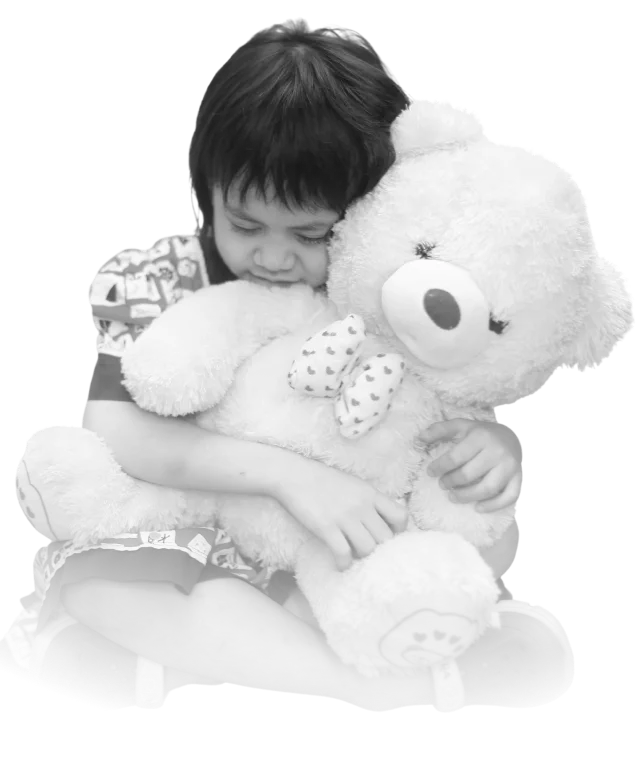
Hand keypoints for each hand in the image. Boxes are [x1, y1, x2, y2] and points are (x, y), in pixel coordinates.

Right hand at [274, 458, 407, 570]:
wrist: (293, 475)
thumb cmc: (322, 480)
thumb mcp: (353, 485)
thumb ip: (368, 500)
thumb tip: (381, 520)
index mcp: (370, 494)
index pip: (400, 516)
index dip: (397, 531)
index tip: (386, 535)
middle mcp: (362, 506)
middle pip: (385, 538)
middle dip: (379, 548)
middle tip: (369, 551)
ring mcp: (345, 517)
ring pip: (367, 548)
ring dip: (362, 557)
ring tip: (354, 557)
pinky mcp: (326, 528)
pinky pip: (343, 553)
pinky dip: (344, 563)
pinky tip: (340, 564)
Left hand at [422, 419, 523, 512]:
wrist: (515, 435)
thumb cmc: (483, 433)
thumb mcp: (463, 426)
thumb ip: (441, 429)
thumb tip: (419, 438)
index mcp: (480, 437)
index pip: (455, 457)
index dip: (439, 467)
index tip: (430, 472)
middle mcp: (496, 452)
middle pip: (469, 475)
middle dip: (451, 482)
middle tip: (442, 485)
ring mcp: (510, 467)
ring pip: (487, 489)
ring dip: (466, 497)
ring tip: (452, 497)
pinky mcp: (518, 478)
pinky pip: (508, 497)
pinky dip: (493, 505)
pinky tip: (477, 507)